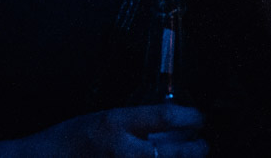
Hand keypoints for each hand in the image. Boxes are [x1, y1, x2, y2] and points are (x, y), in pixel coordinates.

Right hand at [31, 104, 207, 157]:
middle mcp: (120, 150)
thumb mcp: (101, 120)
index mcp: (114, 123)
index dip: (190, 117)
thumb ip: (133, 124)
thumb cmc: (67, 141)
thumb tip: (170, 126)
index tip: (199, 118)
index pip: (165, 117)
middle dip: (195, 149)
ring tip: (190, 157)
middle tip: (202, 145)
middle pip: (173, 152)